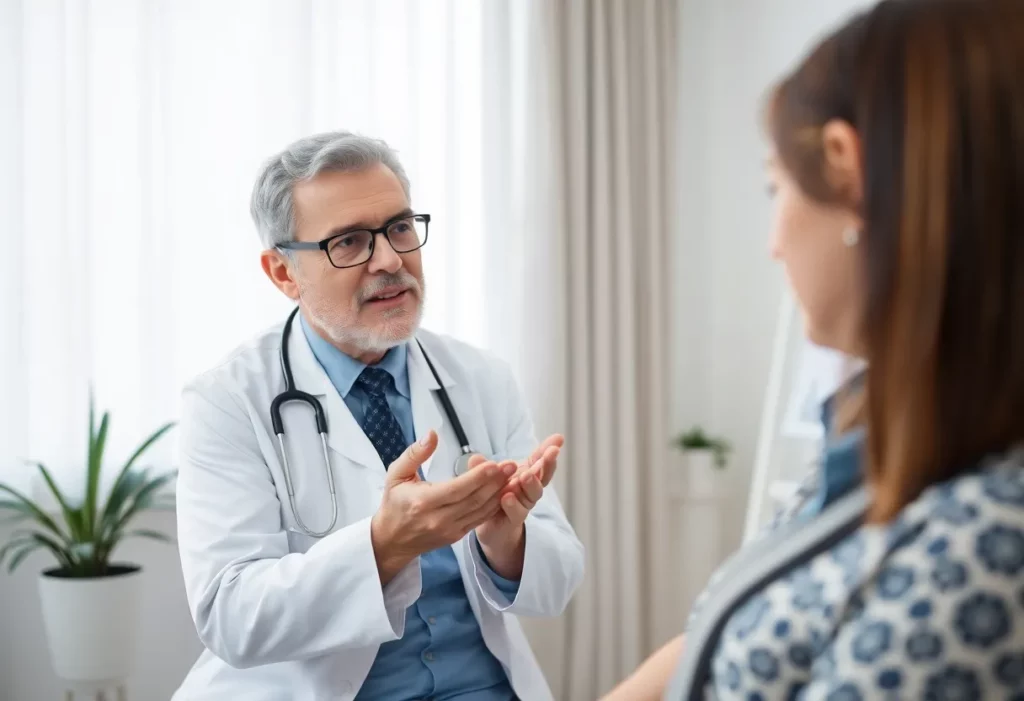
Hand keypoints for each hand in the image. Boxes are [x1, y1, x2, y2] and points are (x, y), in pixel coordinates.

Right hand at [370, 430, 516, 584]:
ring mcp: (450, 529)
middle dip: (495, 482)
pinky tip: (504, 491)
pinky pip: (480, 519)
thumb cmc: (394, 503)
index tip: (494, 463)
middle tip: (512, 465)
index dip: (478, 477)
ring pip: (481, 510)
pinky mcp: (457, 535)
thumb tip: (432, 434)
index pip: (457, 489)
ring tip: (513, 476)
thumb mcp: (396, 474)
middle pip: (474, 499)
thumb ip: (415, 453)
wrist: (392, 540)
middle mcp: (439, 518)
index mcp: (423, 502)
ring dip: (499, 493)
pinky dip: (494, 505)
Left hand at [473, 434, 563, 578]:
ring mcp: (524, 504)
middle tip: (551, 453)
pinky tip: (508, 497)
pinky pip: (517, 512)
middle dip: (547, 463)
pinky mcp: (514, 519)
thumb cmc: (495, 496)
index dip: (548, 449)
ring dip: (532, 483)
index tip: (558, 439)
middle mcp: (528, 489)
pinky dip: (513, 505)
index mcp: (526, 474)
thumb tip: (475, 457)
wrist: (492, 527)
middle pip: (542, 475)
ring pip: (533, 494)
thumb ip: (485, 467)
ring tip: (527, 475)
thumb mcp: (489, 479)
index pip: (539, 460)